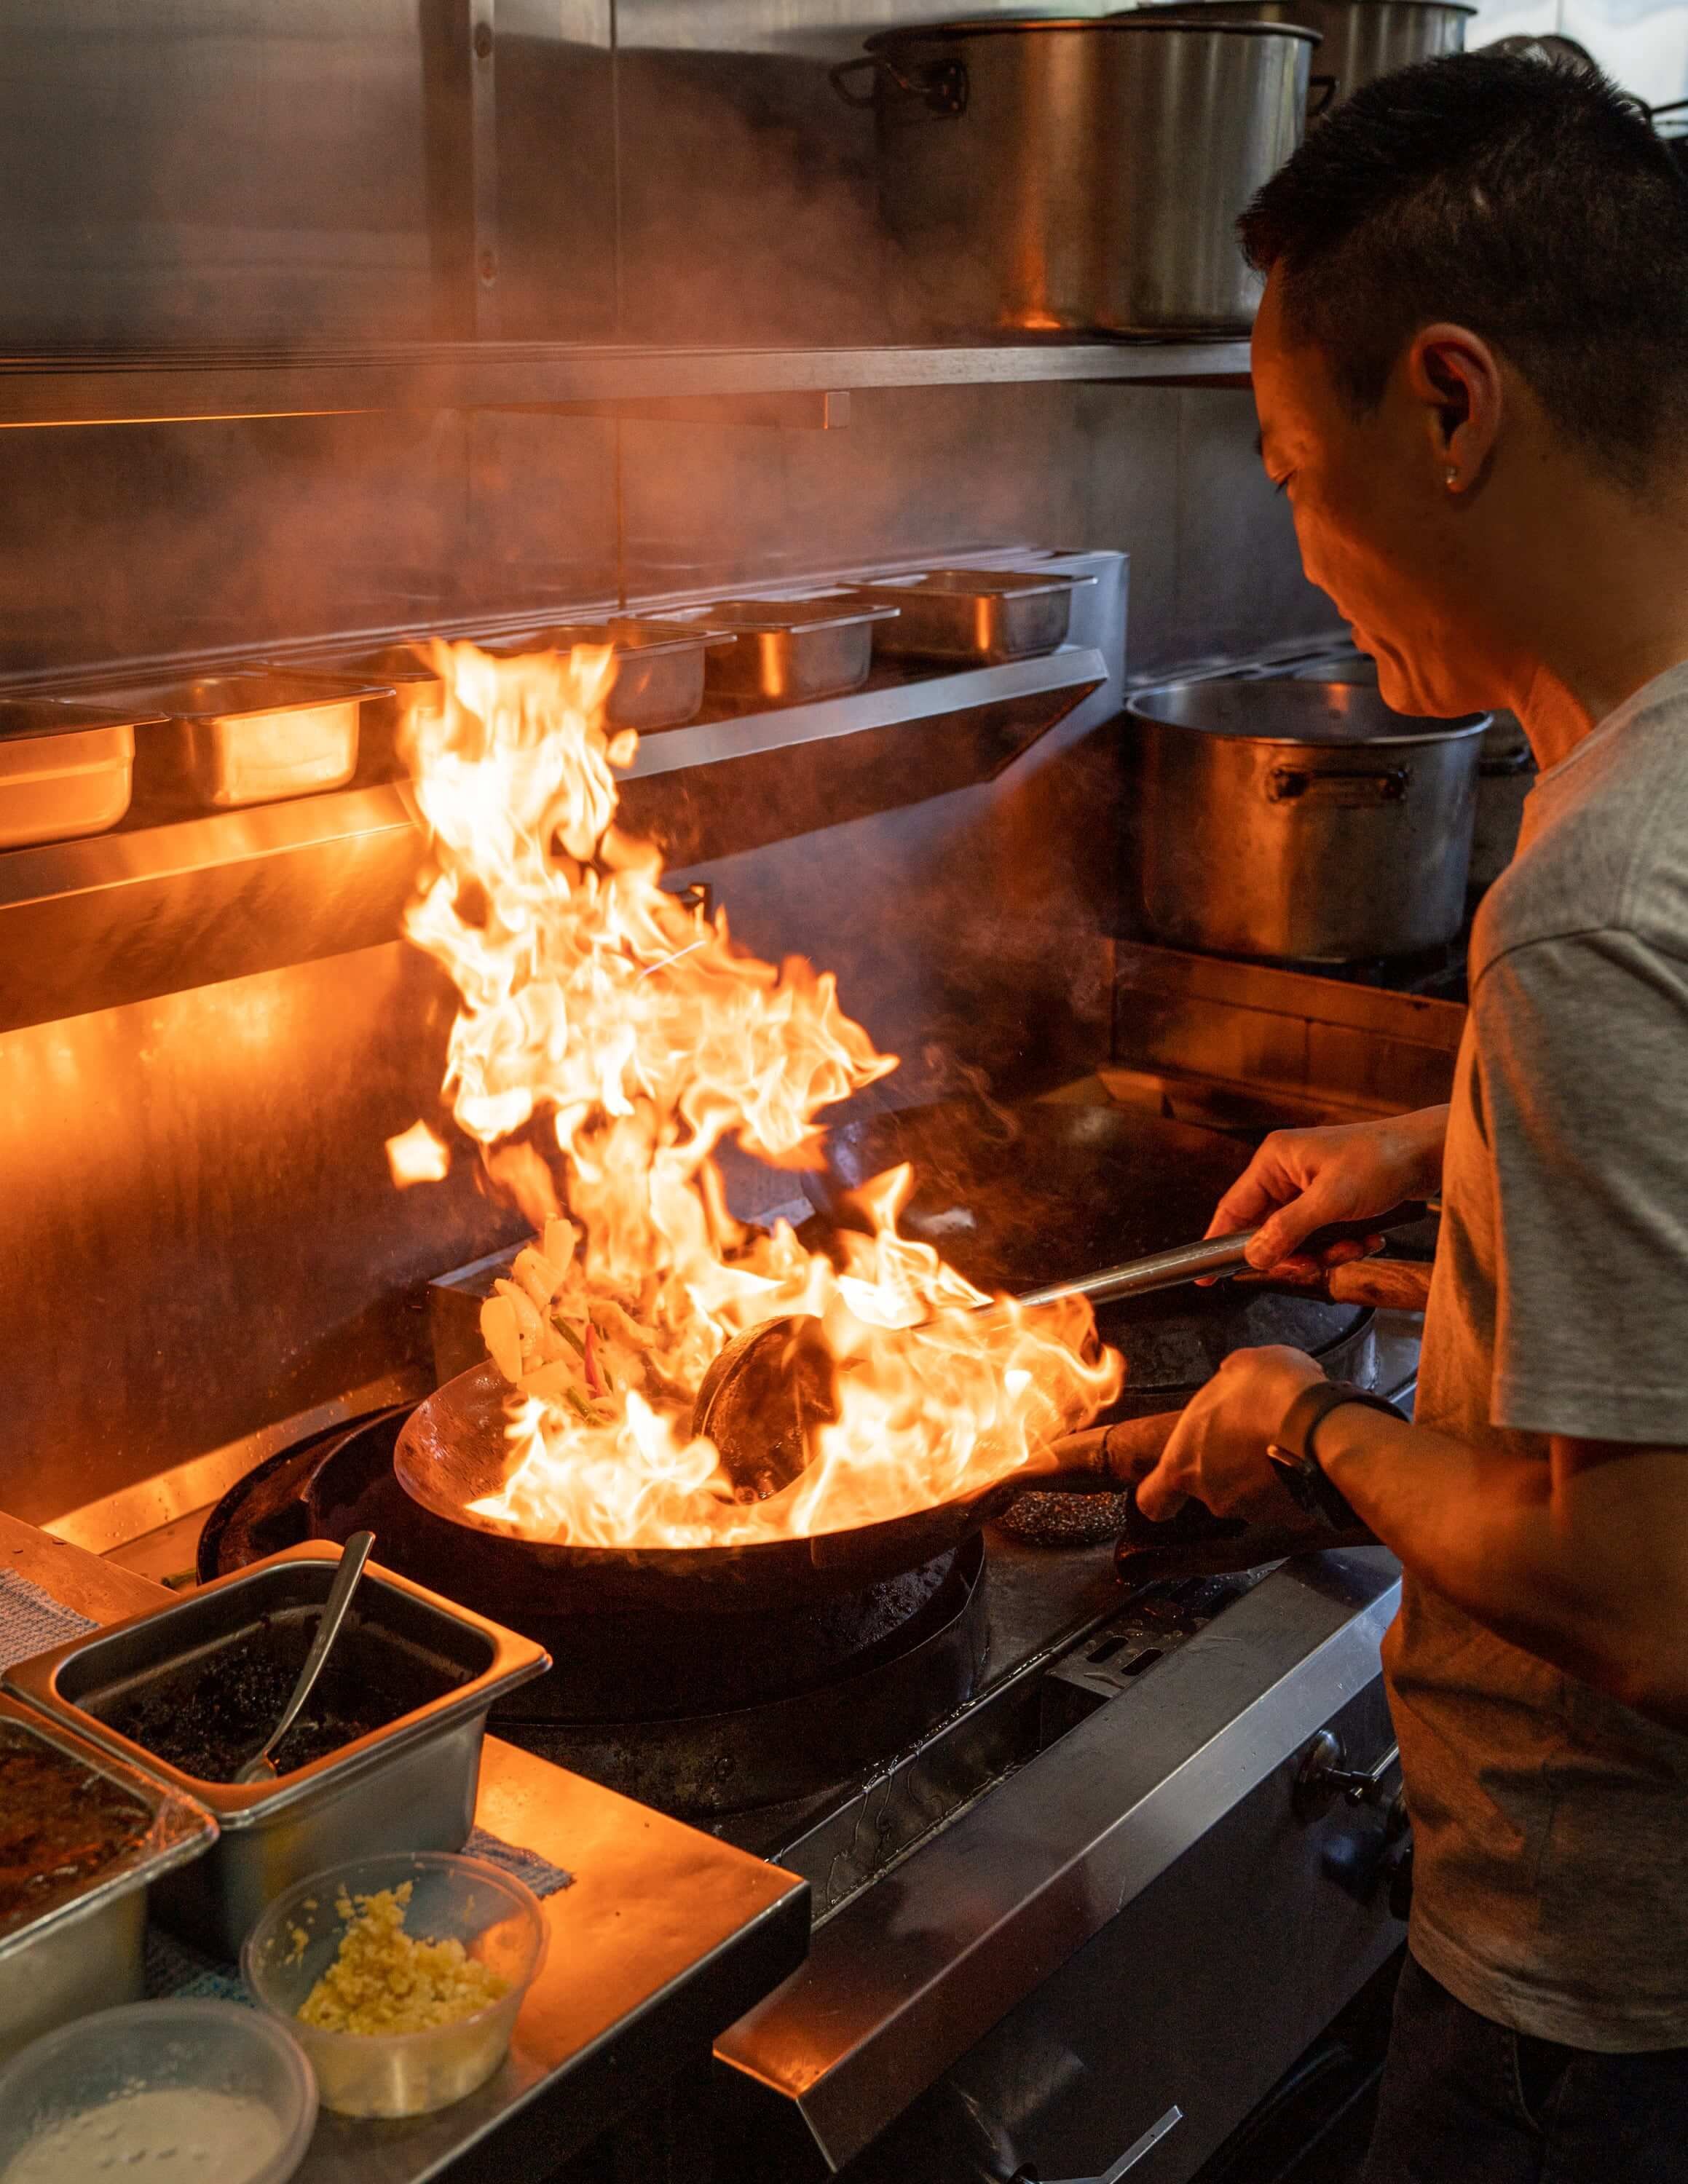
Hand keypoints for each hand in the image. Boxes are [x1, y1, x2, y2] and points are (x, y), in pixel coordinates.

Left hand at [1136, 1346, 1327, 1524]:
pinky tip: (1306, 1457)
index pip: (1152, 1501)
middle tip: (1250, 1437)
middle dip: (1228, 1467)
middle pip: (1210, 1489)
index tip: (1168, 1490)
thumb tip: (1233, 1376)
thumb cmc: (1269, 1395)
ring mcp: (1253, 1510)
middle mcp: (1214, 1494)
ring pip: (1250, 1495)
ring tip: (1284, 1440)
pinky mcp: (1290, 1518)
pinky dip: (1293, 1485)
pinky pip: (1286, 1501)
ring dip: (1261, 1473)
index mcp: (1183, 1462)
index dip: (1158, 1496)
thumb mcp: (1239, 1367)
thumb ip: (1226, 1381)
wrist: (1322, 1427)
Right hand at [1204, 1107, 1447, 1280]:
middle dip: (1296, 1253)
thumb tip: (1253, 1258)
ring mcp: (1309, 1188)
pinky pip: (1322, 1237)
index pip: (1233, 1208)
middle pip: (1267, 1232)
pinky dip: (1343, 1244)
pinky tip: (1368, 1238)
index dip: (1218, 1243)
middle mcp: (1286, 1173)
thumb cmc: (1381, 1161)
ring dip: (1326, 1251)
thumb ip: (1287, 1230)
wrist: (1430, 1153)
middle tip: (1317, 1262)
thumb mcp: (1331, 1200)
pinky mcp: (1332, 1201)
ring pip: (1298, 1240)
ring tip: (1355, 1243)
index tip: (1205, 1278)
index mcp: (1274, 1161)